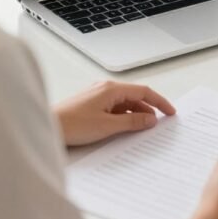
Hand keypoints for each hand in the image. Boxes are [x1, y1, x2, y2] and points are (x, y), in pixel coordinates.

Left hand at [54, 81, 175, 146]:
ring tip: (142, 129)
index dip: (160, 102)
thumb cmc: (72, 124)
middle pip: (135, 97)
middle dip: (148, 109)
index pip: (144, 91)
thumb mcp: (108, 126)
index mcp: (111, 89)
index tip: (170, 112)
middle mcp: (105, 89)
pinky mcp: (90, 105)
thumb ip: (132, 122)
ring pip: (124, 103)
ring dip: (135, 114)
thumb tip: (150, 119)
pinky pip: (114, 108)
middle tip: (158, 124)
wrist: (47, 126)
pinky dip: (123, 117)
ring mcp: (97, 96)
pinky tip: (124, 128)